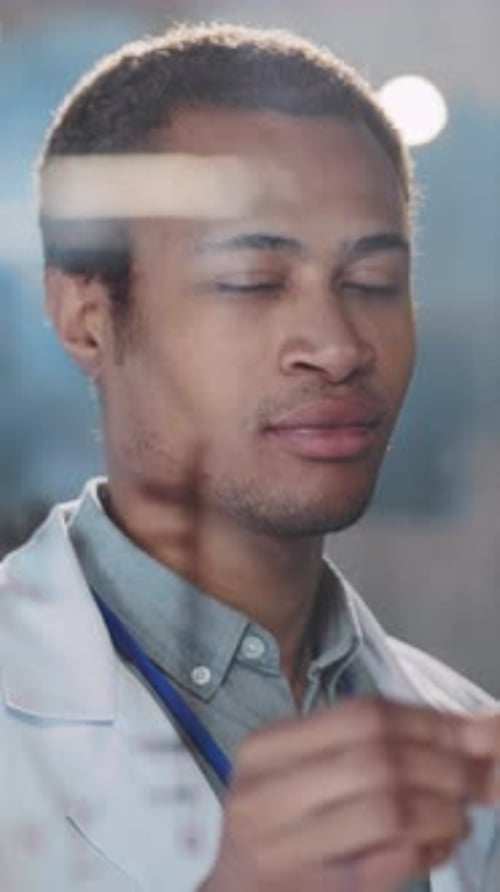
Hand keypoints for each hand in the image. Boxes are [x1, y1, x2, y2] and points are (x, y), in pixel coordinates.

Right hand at [201, 697, 491, 891]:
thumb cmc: (283, 829)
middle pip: (378, 758)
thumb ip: (378, 746)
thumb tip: (482, 727)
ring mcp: (282, 849)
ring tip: (458, 817)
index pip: (362, 714)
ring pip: (388, 810)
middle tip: (483, 780)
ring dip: (443, 812)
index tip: (475, 734)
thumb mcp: (307, 774)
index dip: (430, 722)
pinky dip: (427, 851)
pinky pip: (386, 865)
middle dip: (448, 767)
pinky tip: (437, 846)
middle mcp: (264, 795)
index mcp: (264, 750)